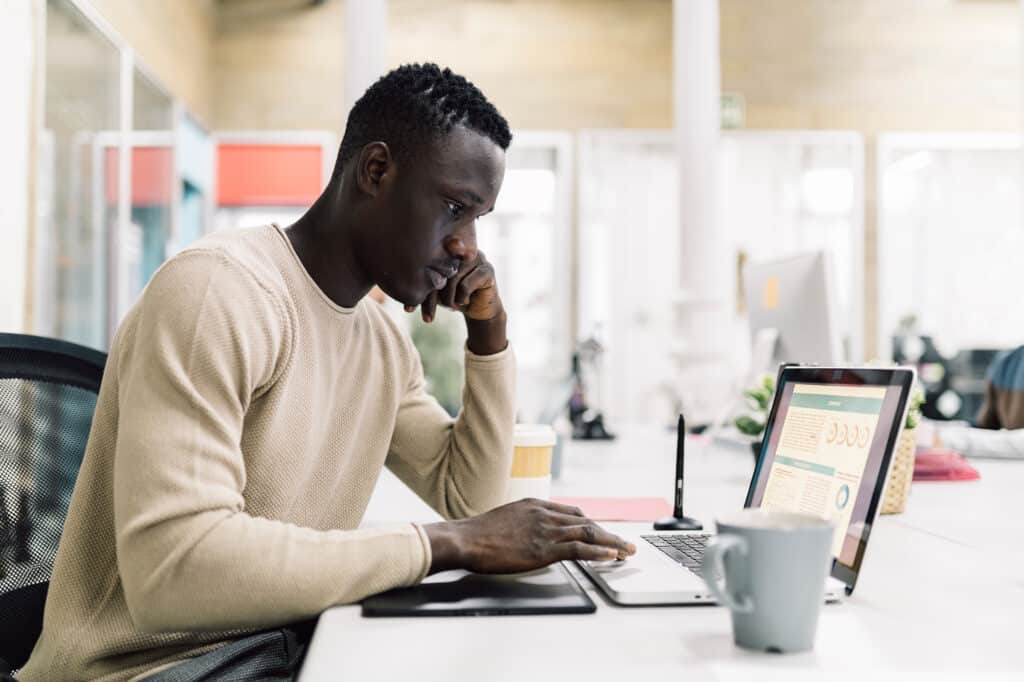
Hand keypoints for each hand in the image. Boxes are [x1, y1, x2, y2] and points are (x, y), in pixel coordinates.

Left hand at [403, 250, 503, 322]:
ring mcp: (477, 258)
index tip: (409, 310)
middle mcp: (461, 249)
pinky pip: (466, 284)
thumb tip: (400, 287)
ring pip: (453, 277)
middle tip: (425, 316)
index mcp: (445, 249)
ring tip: (449, 307)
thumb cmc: (453, 295)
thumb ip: (423, 283)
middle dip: (431, 295)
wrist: (479, 308)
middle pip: (440, 269)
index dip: (419, 286)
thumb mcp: (435, 291)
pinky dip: (461, 297)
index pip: (428, 264)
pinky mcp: (488, 270)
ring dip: (448, 297)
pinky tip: (463, 301)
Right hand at [423, 498, 636, 574]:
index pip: (573, 513)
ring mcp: (545, 530)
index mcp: (536, 504)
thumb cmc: (479, 533)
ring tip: (627, 551)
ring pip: (588, 533)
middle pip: (586, 521)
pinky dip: (599, 552)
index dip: (592, 524)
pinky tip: (612, 556)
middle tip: (625, 542)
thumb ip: (524, 522)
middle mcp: (545, 513)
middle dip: (608, 533)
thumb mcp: (506, 518)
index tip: (603, 533)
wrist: (465, 538)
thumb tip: (530, 534)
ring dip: (612, 543)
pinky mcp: (544, 548)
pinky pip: (579, 549)